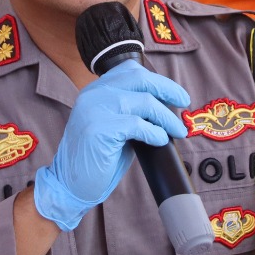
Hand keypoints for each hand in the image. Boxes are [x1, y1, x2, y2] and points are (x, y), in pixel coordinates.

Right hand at [33, 60, 188, 230]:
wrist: (70, 184)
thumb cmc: (97, 158)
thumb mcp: (116, 127)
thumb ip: (133, 112)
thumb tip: (167, 108)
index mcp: (95, 90)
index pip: (130, 70)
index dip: (157, 79)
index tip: (175, 94)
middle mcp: (92, 95)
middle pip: (139, 78)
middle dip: (168, 89)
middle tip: (184, 103)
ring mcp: (93, 110)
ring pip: (144, 101)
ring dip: (167, 117)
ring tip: (179, 131)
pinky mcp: (98, 130)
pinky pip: (137, 125)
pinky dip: (155, 132)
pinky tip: (160, 140)